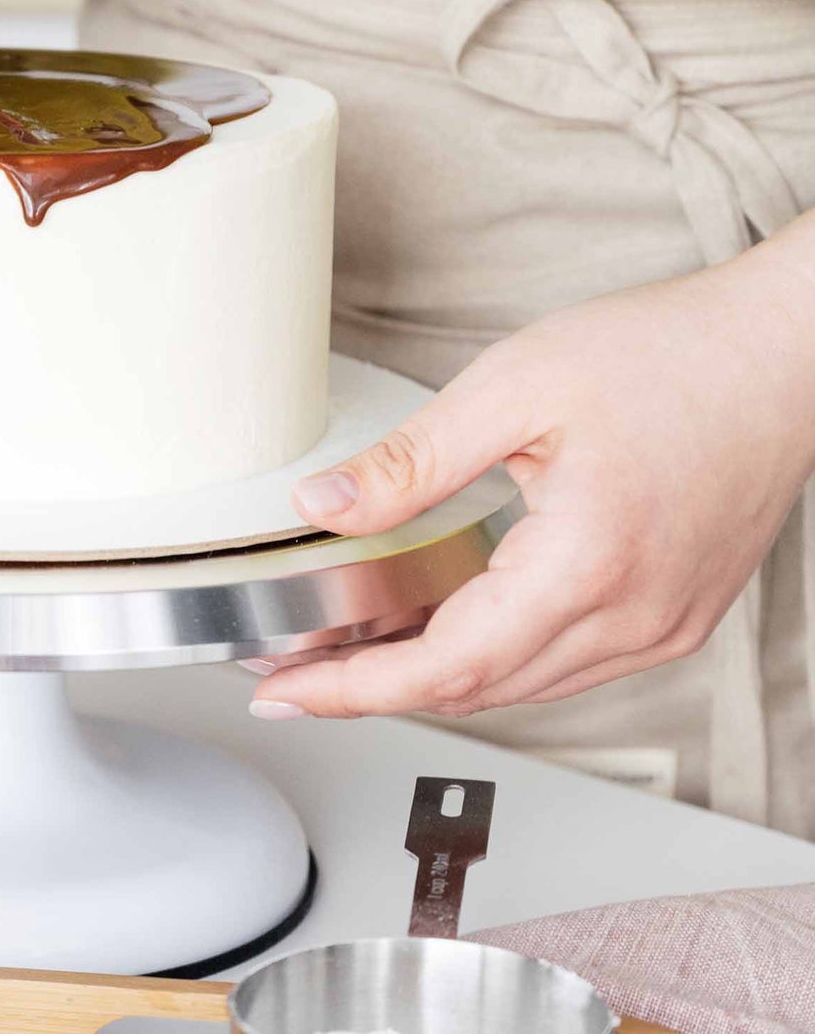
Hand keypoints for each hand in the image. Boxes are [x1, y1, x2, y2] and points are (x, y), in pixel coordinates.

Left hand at [250, 246, 814, 721]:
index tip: (282, 691)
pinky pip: (563, 665)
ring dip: (429, 679)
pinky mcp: (672, 615)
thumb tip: (321, 508)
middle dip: (371, 689)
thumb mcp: (513, 389)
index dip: (349, 690)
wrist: (777, 354)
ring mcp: (660, 626)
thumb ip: (410, 462)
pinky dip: (491, 659)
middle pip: (475, 691)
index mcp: (587, 567)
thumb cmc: (666, 356)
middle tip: (292, 672)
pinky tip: (445, 628)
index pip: (443, 668)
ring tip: (351, 654)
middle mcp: (632, 619)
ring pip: (518, 686)